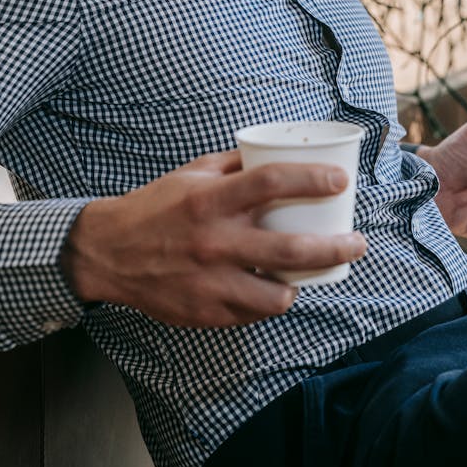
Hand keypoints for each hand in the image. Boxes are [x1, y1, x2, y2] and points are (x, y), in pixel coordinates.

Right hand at [61, 149, 366, 327]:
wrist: (109, 252)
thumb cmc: (156, 206)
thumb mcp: (192, 173)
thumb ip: (235, 164)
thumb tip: (277, 153)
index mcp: (210, 199)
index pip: (272, 182)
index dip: (312, 178)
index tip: (340, 179)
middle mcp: (214, 241)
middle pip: (291, 248)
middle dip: (335, 246)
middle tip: (356, 242)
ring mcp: (210, 282)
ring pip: (278, 293)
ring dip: (302, 283)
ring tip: (311, 272)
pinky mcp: (205, 312)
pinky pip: (253, 313)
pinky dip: (269, 301)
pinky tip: (274, 289)